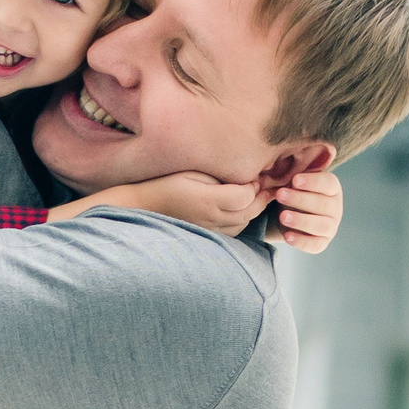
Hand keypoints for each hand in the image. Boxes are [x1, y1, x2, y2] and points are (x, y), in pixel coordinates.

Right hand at [52, 172, 267, 236]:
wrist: (144, 205)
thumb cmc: (167, 182)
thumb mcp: (193, 172)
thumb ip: (219, 176)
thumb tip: (246, 179)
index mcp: (208, 199)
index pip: (246, 195)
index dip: (254, 185)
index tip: (254, 175)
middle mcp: (212, 218)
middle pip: (249, 211)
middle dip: (260, 198)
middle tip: (263, 184)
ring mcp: (210, 230)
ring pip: (244, 223)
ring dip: (252, 210)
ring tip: (254, 195)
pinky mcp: (207, 235)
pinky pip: (233, 231)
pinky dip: (241, 220)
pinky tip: (239, 209)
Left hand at [270, 169, 342, 253]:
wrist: (289, 212)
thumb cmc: (293, 190)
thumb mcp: (295, 178)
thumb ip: (297, 169)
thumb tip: (298, 155)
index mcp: (332, 188)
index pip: (328, 183)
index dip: (312, 182)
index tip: (294, 180)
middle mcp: (335, 207)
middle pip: (323, 205)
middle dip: (300, 199)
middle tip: (280, 195)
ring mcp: (331, 226)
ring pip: (321, 225)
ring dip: (301, 220)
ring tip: (282, 216)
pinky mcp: (321, 242)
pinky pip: (314, 244)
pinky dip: (301, 241)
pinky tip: (287, 236)